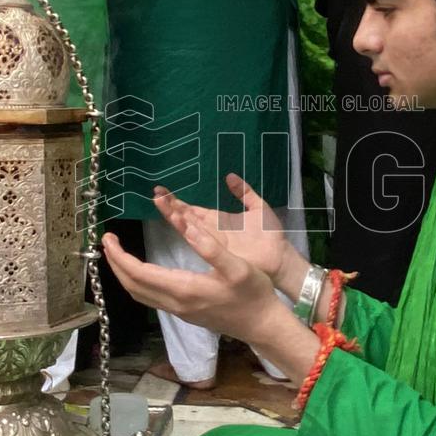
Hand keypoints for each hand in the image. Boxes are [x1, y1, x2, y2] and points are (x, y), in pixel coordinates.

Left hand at [103, 222, 284, 344]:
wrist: (262, 324)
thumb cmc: (253, 294)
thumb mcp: (237, 266)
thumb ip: (210, 246)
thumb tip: (185, 226)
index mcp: (184, 288)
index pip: (139, 273)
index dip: (119, 256)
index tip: (108, 238)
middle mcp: (175, 303)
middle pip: (132, 286)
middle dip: (115, 264)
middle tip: (107, 242)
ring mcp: (178, 311)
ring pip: (139, 294)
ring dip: (124, 275)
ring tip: (118, 254)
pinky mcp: (183, 313)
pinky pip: (149, 298)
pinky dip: (137, 282)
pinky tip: (140, 271)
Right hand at [153, 174, 306, 292]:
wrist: (281, 259)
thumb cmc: (271, 236)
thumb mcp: (259, 207)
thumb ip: (244, 192)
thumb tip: (230, 176)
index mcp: (218, 220)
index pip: (193, 209)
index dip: (177, 201)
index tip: (161, 191)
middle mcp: (211, 231)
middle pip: (186, 216)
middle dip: (170, 206)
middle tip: (154, 194)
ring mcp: (214, 241)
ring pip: (189, 226)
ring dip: (175, 215)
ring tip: (159, 204)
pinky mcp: (220, 250)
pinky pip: (202, 239)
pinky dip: (189, 231)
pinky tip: (178, 222)